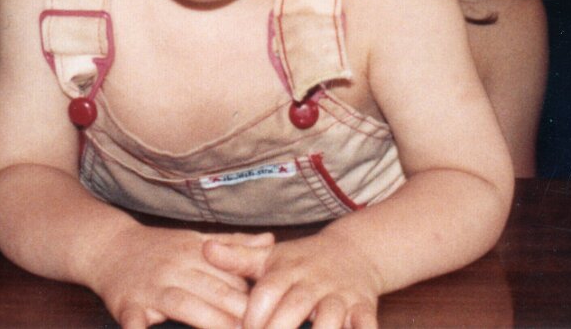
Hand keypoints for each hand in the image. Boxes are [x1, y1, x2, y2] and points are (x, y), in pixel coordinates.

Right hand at [86, 222, 272, 328]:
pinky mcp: (128, 306)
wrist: (108, 247)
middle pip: (215, 293)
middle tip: (261, 327)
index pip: (233, 277)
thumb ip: (233, 244)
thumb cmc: (157, 249)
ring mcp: (151, 289)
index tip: (278, 312)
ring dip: (210, 322)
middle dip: (241, 314)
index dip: (256, 298)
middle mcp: (176, 269)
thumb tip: (271, 241)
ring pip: (186, 305)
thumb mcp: (195, 240)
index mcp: (196, 254)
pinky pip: (136, 324)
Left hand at [205, 232, 383, 328]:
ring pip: (331, 318)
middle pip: (294, 308)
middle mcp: (313, 283)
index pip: (266, 294)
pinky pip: (365, 323)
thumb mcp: (270, 257)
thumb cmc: (304, 261)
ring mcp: (340, 296)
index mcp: (288, 271)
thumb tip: (205, 248)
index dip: (252, 317)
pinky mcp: (363, 307)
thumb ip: (237, 258)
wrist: (356, 251)